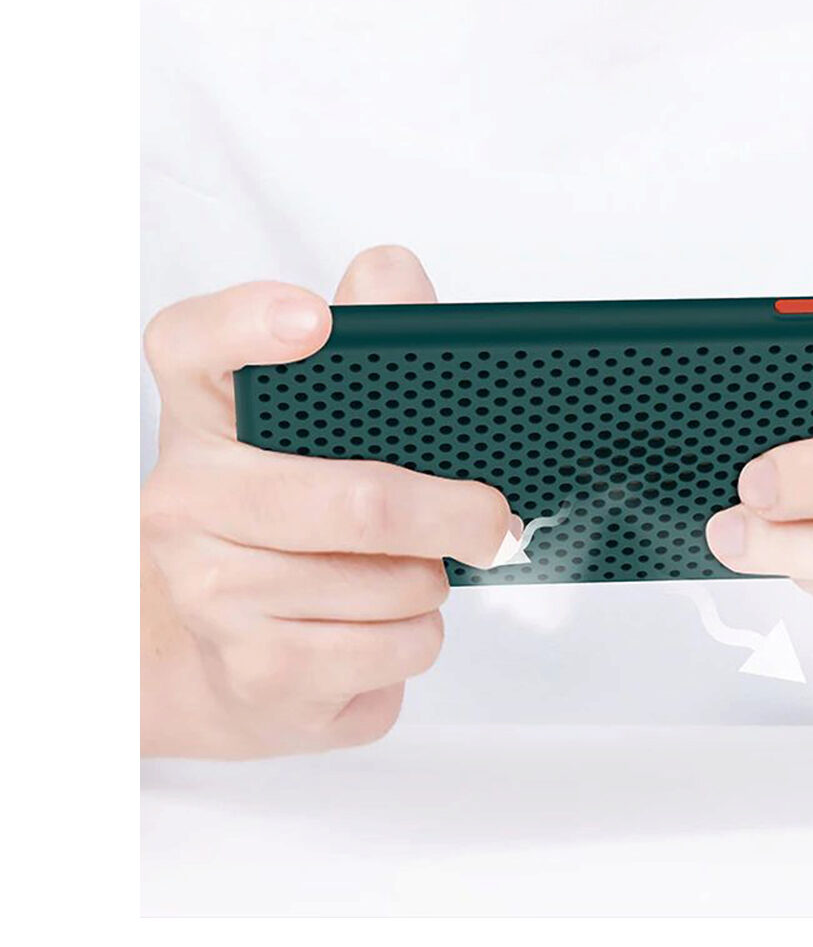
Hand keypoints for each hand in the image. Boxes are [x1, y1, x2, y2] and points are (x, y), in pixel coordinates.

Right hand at [141, 246, 515, 756]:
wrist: (239, 659)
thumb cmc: (298, 522)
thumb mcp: (322, 430)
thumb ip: (368, 341)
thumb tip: (392, 273)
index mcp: (204, 416)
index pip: (189, 345)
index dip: (247, 324)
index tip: (314, 321)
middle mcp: (185, 499)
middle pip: (357, 499)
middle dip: (453, 513)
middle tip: (494, 517)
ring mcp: (210, 592)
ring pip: (390, 581)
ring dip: (430, 580)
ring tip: (405, 572)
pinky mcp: (257, 672)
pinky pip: (392, 647)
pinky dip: (418, 635)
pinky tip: (382, 625)